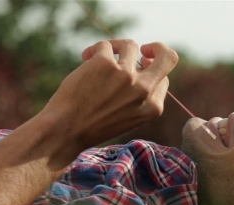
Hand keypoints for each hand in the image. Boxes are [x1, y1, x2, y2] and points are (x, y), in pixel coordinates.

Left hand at [42, 39, 178, 148]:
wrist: (66, 131)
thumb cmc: (93, 126)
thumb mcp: (128, 118)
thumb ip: (140, 95)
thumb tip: (144, 61)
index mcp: (153, 107)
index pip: (163, 79)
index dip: (149, 74)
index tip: (135, 74)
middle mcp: (144, 90)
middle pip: (168, 56)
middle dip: (157, 47)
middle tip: (144, 49)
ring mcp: (126, 75)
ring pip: (131, 45)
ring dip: (116, 48)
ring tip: (99, 57)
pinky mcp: (105, 63)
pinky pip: (105, 45)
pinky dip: (94, 51)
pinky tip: (85, 59)